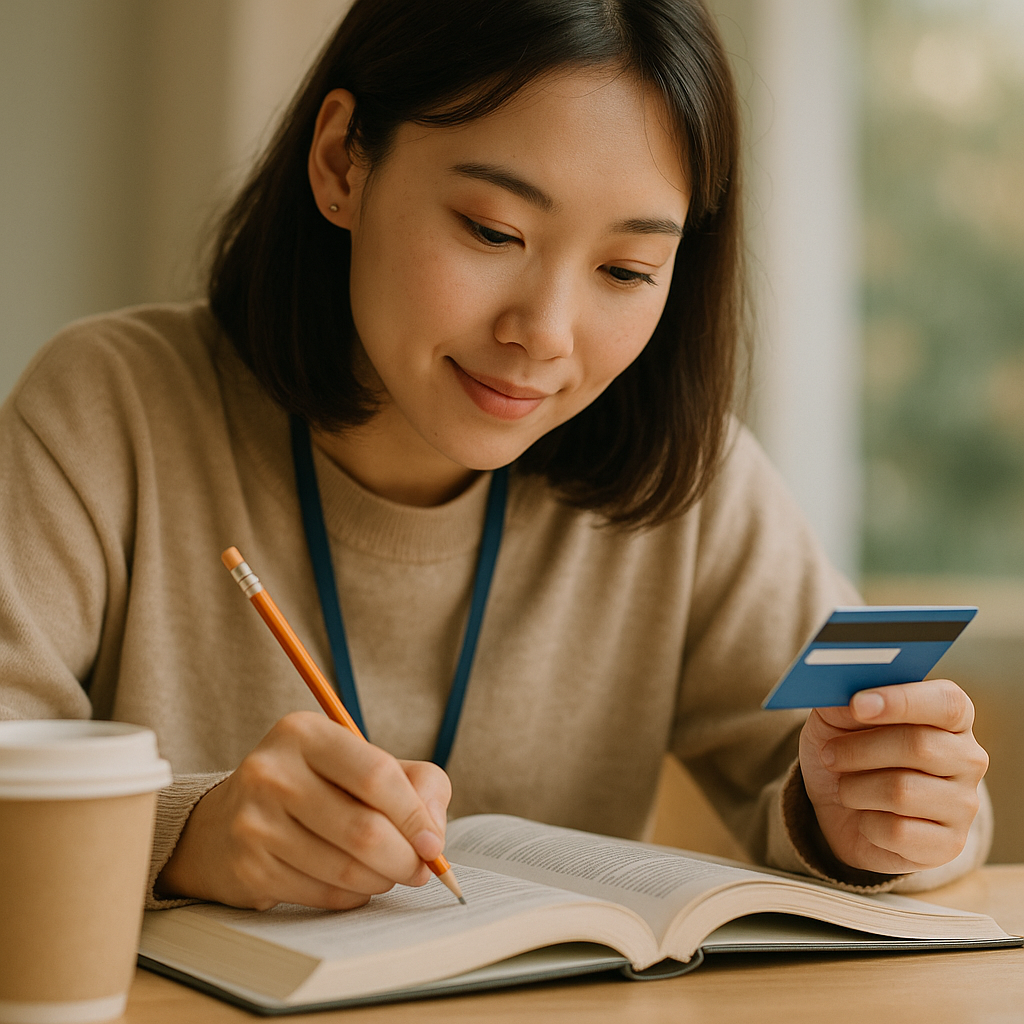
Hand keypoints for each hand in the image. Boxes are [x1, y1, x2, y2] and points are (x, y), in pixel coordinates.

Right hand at [157, 712, 451, 909]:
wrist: (227, 822)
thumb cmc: (316, 787)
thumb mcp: (363, 763)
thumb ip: (416, 784)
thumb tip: (432, 837)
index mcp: (305, 733)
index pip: (376, 775)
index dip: (414, 815)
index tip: (432, 842)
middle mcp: (272, 772)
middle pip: (364, 829)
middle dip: (404, 858)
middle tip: (420, 869)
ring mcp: (255, 822)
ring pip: (345, 869)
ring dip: (381, 880)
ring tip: (388, 873)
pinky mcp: (248, 868)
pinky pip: (322, 895)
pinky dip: (352, 896)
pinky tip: (355, 883)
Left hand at [799, 679, 988, 874]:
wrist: (839, 808)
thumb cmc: (847, 751)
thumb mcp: (834, 719)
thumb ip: (842, 701)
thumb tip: (846, 696)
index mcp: (950, 716)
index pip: (946, 702)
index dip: (902, 701)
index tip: (857, 704)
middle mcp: (968, 758)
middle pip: (919, 746)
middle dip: (859, 750)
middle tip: (829, 754)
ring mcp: (964, 804)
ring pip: (902, 792)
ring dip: (855, 789)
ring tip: (846, 788)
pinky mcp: (950, 845)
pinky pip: (898, 832)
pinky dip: (866, 823)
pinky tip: (866, 818)